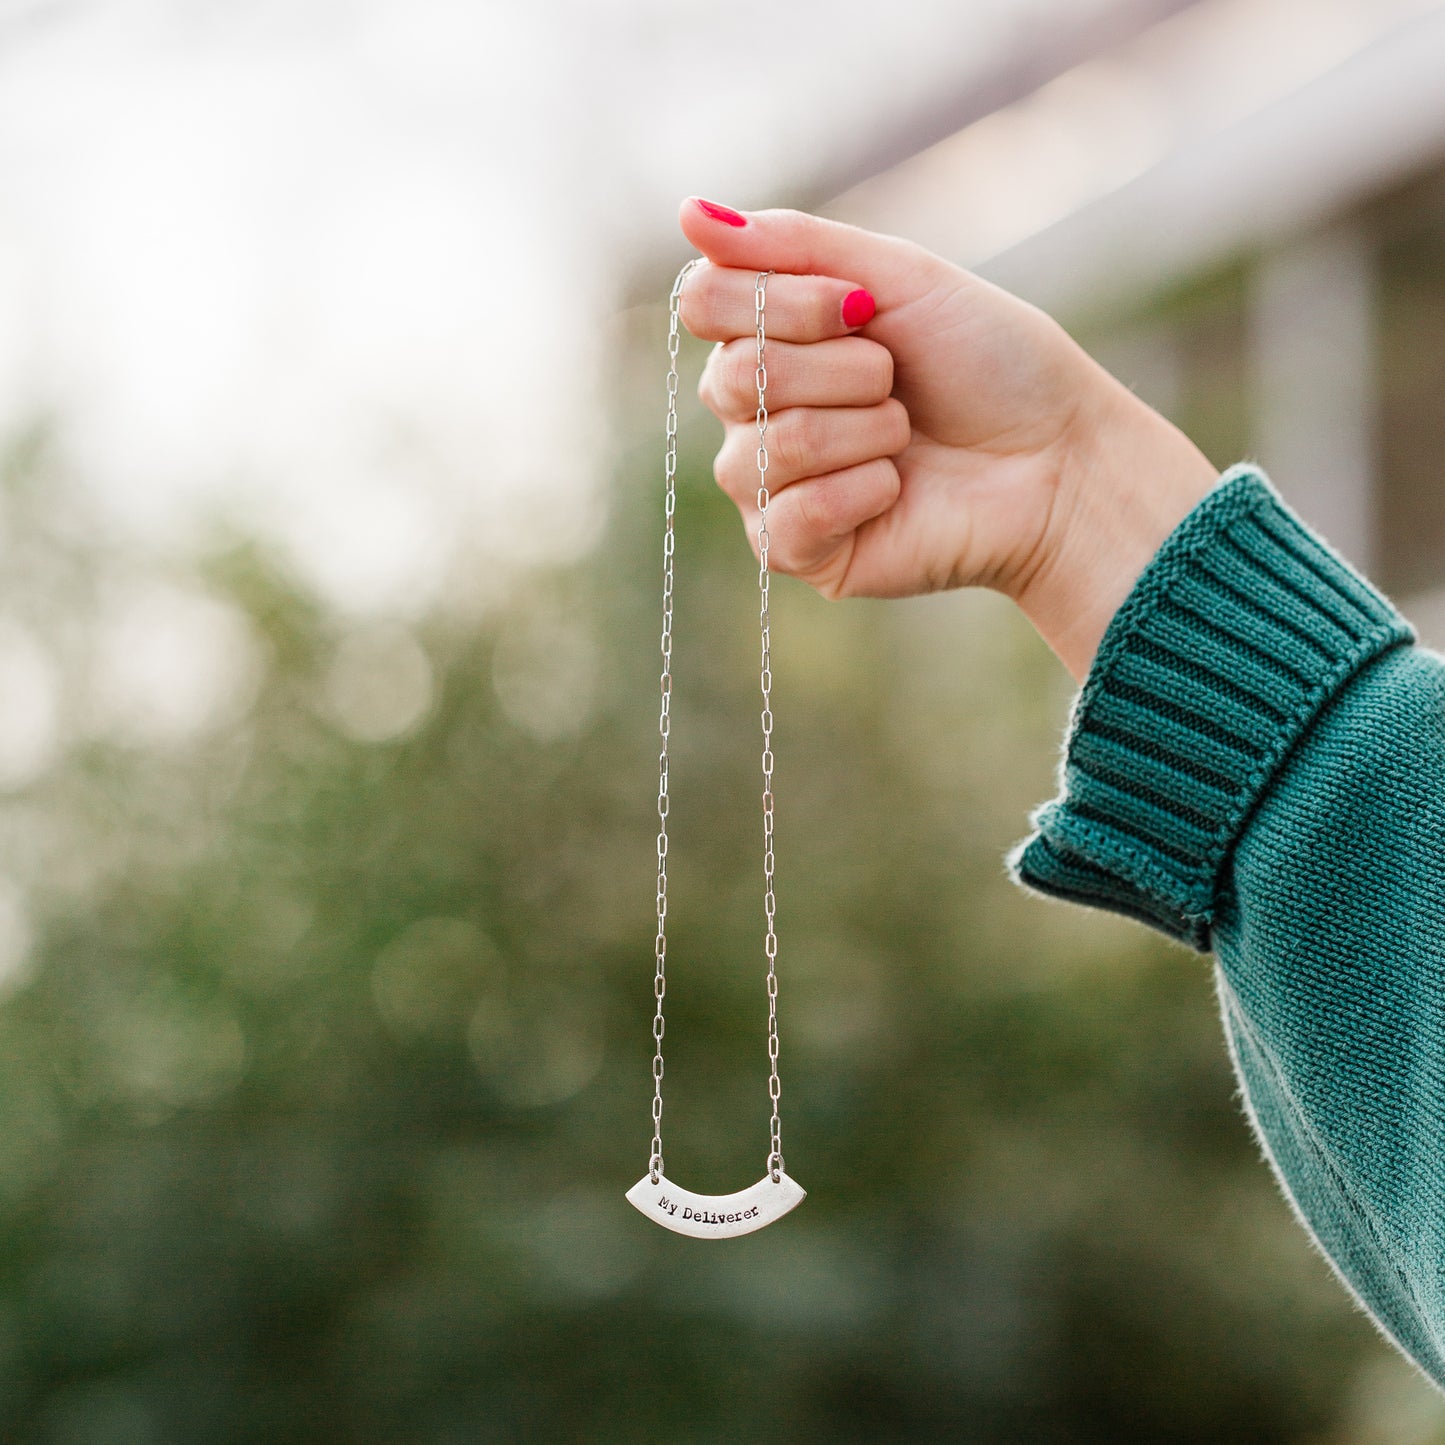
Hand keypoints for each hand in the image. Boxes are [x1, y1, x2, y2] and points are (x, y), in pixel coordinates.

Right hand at [677, 198, 1219, 681]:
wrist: (1059, 457)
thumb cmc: (988, 364)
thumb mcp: (897, 278)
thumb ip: (791, 244)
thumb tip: (687, 212)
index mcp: (770, 339)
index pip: (704, 304)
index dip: (780, 302)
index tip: (860, 307)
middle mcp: (754, 412)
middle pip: (731, 375)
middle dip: (839, 369)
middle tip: (897, 379)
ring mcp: (771, 487)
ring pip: (765, 447)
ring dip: (860, 430)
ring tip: (907, 436)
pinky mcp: (798, 553)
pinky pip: (791, 516)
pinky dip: (862, 491)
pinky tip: (898, 490)